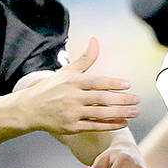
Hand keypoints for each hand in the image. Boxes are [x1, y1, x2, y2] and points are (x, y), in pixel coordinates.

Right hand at [17, 37, 139, 133]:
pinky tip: (123, 123)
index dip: (113, 83)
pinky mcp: (71, 127)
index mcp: (72, 81)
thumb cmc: (52, 88)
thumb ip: (85, 59)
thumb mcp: (67, 71)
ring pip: (101, 113)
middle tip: (137, 99)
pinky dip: (110, 125)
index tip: (128, 84)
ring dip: (121, 113)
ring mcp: (71, 113)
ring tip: (135, 112)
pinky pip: (95, 126)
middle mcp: (72, 97)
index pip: (96, 82)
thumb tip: (95, 40)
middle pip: (102, 99)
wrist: (29, 109)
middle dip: (122, 99)